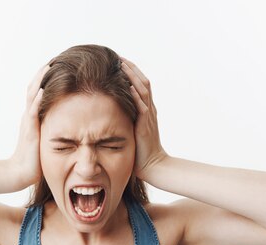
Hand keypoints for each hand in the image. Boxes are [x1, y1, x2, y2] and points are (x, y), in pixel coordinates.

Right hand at [10, 63, 49, 187]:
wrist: (21, 173)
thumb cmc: (36, 159)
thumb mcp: (48, 137)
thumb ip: (54, 126)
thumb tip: (69, 120)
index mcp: (34, 116)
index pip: (40, 90)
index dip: (47, 77)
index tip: (60, 64)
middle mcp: (30, 115)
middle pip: (34, 87)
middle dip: (44, 72)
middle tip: (56, 57)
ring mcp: (28, 122)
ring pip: (32, 95)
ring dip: (40, 80)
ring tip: (49, 65)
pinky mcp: (30, 132)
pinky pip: (32, 113)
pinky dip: (37, 100)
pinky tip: (42, 90)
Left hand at [119, 56, 167, 180]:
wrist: (153, 165)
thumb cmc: (140, 151)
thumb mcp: (132, 130)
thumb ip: (126, 119)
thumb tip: (112, 111)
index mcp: (147, 110)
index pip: (141, 85)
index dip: (131, 72)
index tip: (119, 61)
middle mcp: (150, 109)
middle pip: (143, 82)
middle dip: (131, 68)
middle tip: (118, 57)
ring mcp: (149, 116)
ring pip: (143, 90)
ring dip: (132, 76)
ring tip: (122, 64)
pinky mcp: (145, 126)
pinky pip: (142, 106)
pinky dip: (135, 95)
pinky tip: (127, 85)